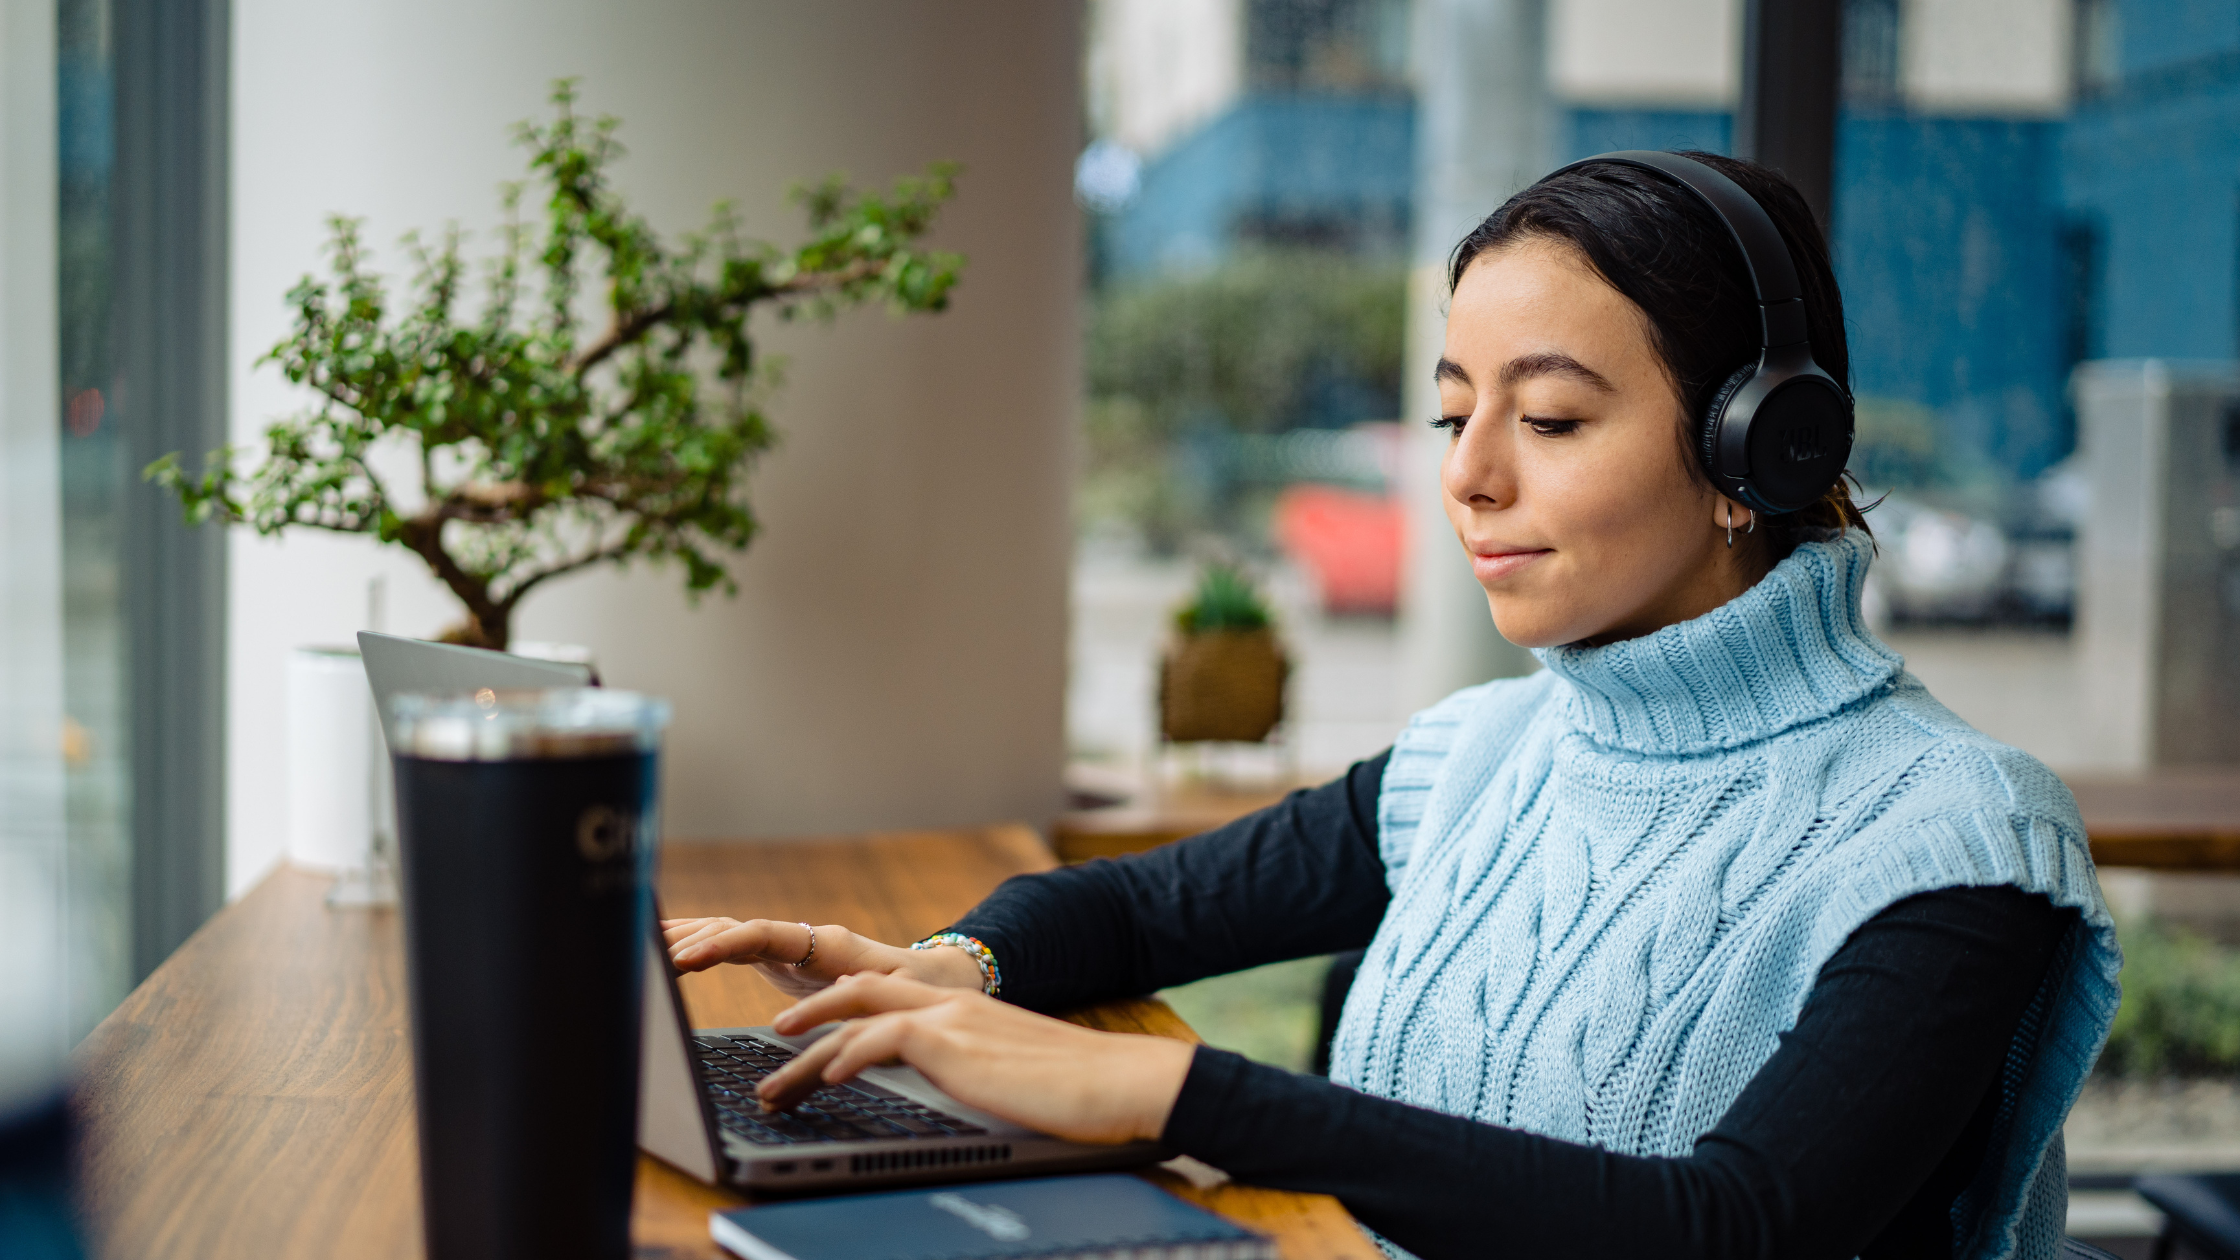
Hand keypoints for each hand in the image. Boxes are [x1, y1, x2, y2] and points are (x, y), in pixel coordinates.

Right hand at [661, 917, 982, 999]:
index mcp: (822, 942)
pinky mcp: (778, 961)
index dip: (721, 944)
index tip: (686, 958)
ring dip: (684, 938)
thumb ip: (866, 991)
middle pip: (732, 928)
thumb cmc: (915, 989)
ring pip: (725, 933)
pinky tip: (666, 954)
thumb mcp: (895, 995)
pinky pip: (730, 947)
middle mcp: (797, 937)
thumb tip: (839, 987)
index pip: (760, 935)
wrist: (928, 980)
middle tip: (642, 954)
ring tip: (638, 946)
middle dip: (688, 938)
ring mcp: (785, 947)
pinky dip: (698, 947)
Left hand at [755, 972, 1194, 1144]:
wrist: (1120, 1080)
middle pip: (859, 995)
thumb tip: (953, 1093)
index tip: (809, 1045)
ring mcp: (951, 1017)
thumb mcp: (1008, 1076)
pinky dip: (846, 1054)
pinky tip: (827, 1079)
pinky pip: (881, 1037)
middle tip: (773, 1048)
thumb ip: (972, 1072)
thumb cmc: (1079, 1090)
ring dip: (808, 1053)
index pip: (887, 1001)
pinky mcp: (953, 1040)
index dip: (842, 1017)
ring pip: (856, 1017)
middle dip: (808, 1019)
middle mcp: (951, 1003)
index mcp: (964, 1010)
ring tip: (776, 1083)